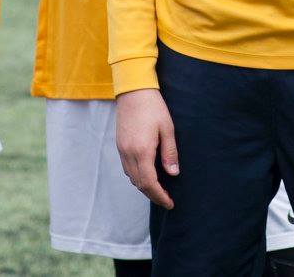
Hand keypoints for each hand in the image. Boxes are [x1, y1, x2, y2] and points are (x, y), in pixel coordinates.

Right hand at [115, 88, 177, 208]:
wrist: (133, 90)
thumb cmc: (153, 106)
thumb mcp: (167, 128)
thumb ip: (170, 153)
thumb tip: (173, 174)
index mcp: (142, 151)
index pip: (149, 183)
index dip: (160, 196)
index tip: (170, 203)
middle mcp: (128, 153)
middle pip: (139, 184)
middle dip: (153, 195)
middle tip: (167, 199)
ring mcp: (122, 149)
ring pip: (131, 177)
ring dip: (144, 186)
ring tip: (159, 189)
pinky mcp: (119, 144)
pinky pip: (126, 168)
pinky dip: (137, 176)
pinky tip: (147, 174)